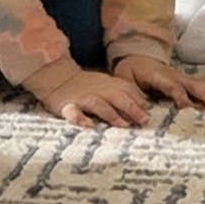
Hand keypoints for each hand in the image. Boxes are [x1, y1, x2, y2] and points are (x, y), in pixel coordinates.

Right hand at [37, 68, 151, 128]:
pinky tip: (90, 127)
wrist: (55, 76)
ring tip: (124, 126)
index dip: (139, 100)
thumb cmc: (86, 85)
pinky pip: (73, 113)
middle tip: (143, 121)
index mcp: (108, 84)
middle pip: (117, 97)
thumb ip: (124, 92)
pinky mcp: (67, 106)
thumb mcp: (106, 84)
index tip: (149, 112)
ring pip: (99, 105)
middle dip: (131, 108)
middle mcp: (97, 90)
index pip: (127, 90)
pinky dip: (81, 120)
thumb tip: (145, 105)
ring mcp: (82, 98)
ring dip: (112, 115)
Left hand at [114, 52, 204, 111]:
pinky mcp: (184, 79)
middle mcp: (172, 74)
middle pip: (190, 83)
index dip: (179, 96)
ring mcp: (180, 76)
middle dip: (203, 94)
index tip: (187, 107)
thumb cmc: (130, 71)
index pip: (171, 86)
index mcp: (157, 75)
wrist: (135, 56)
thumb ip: (132, 94)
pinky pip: (201, 83)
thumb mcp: (124, 81)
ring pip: (198, 82)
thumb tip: (142, 110)